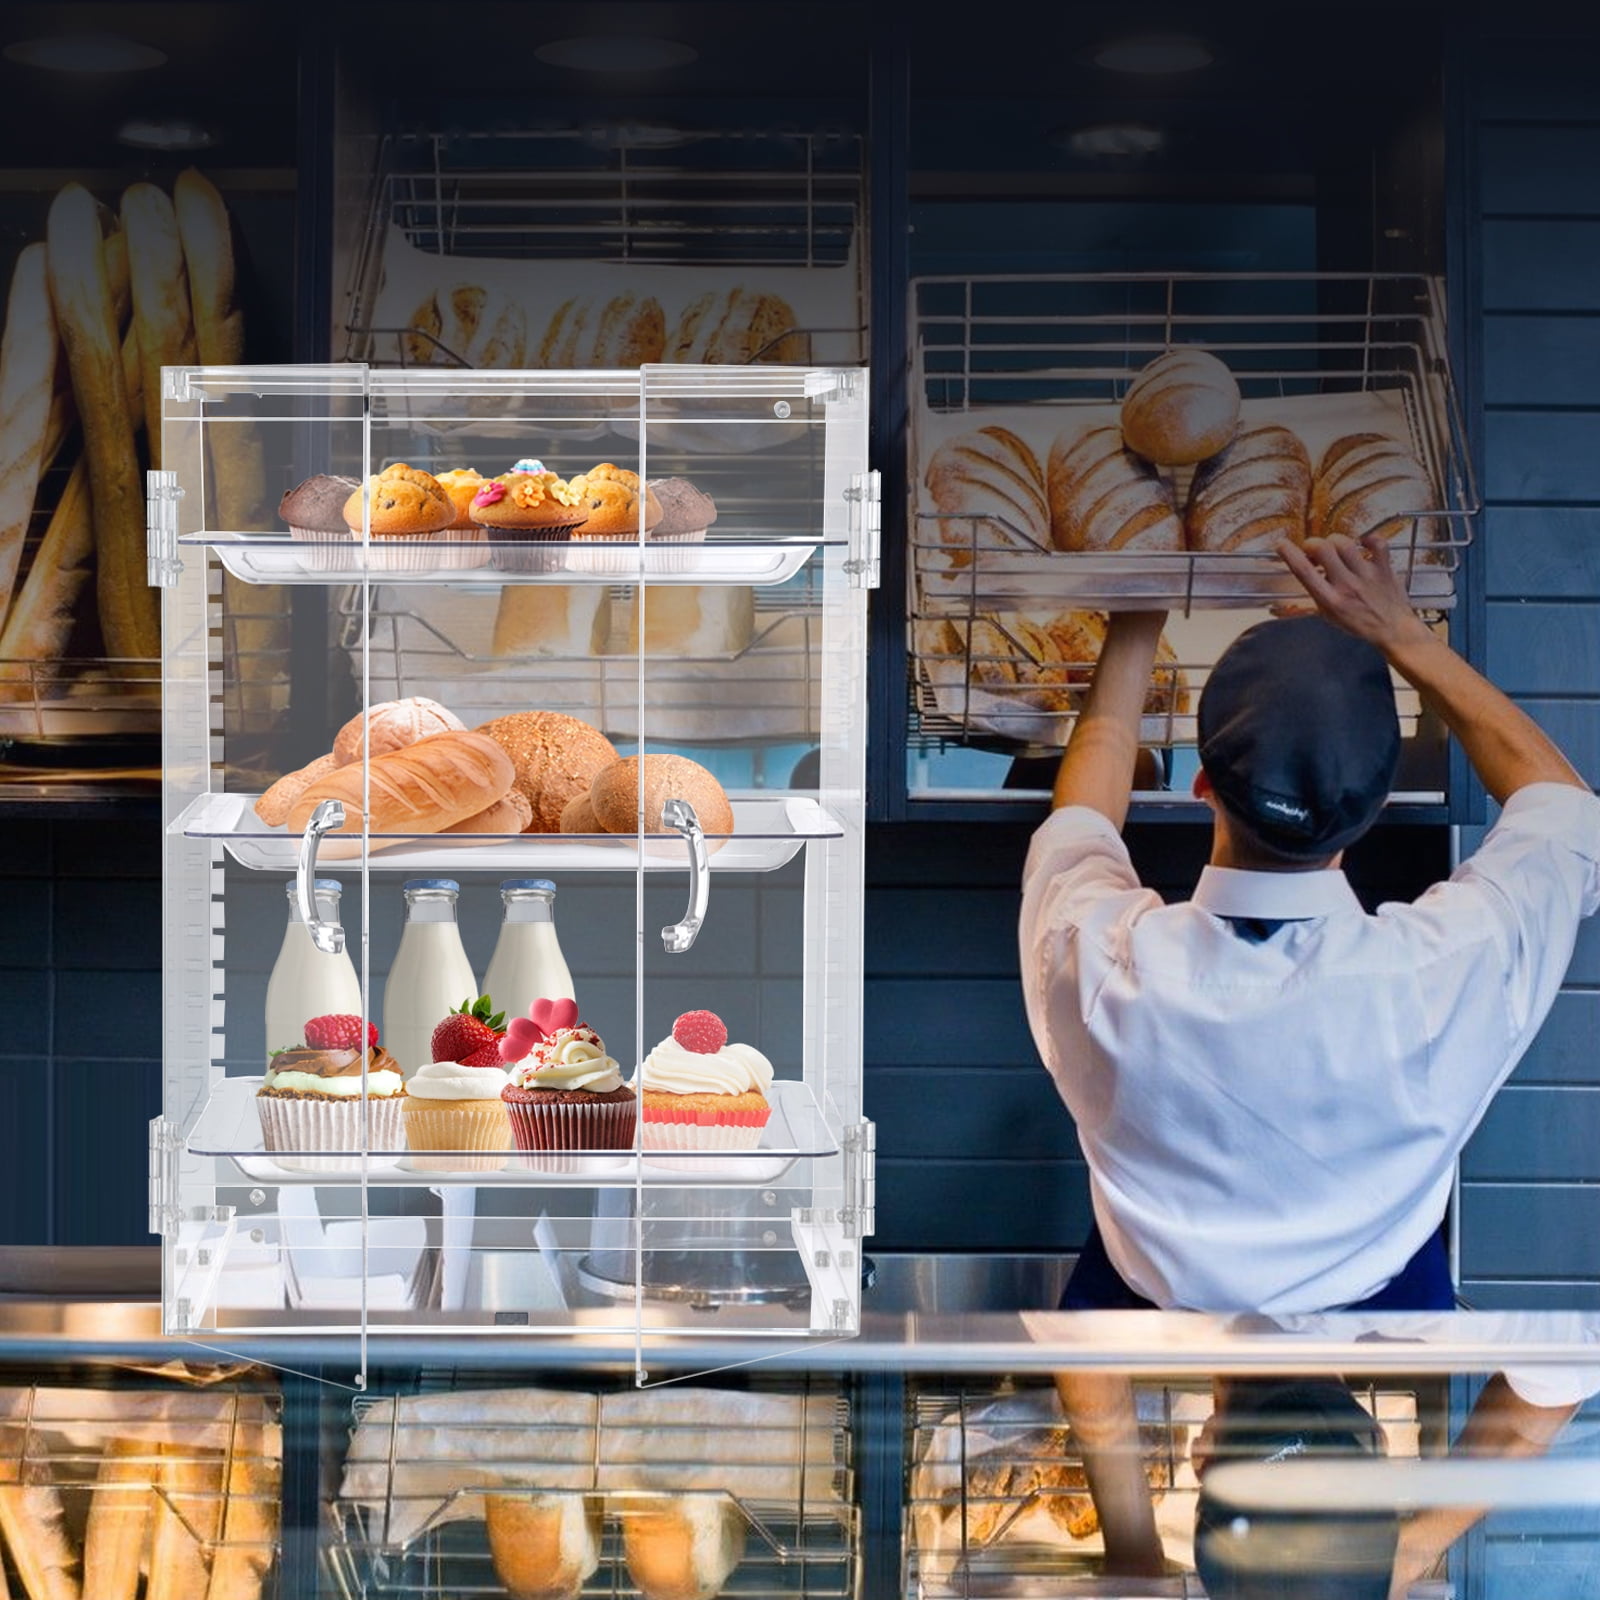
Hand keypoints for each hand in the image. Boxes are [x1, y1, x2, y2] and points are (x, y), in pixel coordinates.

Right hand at [1276, 533, 1434, 654]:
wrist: (1393, 630)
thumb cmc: (1359, 624)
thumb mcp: (1329, 616)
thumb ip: (1317, 595)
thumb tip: (1300, 580)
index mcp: (1330, 600)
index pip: (1303, 571)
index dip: (1289, 554)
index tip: (1281, 544)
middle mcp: (1347, 585)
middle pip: (1323, 549)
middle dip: (1312, 543)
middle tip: (1313, 550)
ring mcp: (1367, 575)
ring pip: (1345, 543)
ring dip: (1334, 541)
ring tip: (1335, 548)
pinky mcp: (1384, 568)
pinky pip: (1376, 542)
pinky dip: (1367, 538)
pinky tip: (1361, 543)